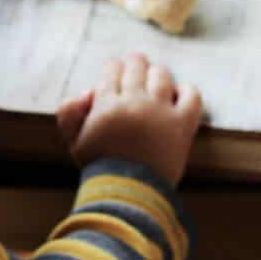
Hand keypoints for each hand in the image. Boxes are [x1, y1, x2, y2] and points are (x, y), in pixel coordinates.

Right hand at [56, 53, 202, 186]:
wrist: (130, 194)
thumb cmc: (101, 169)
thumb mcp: (74, 142)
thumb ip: (69, 112)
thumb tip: (89, 92)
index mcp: (107, 103)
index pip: (112, 69)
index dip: (114, 70)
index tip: (116, 77)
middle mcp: (134, 102)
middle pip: (137, 65)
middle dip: (135, 65)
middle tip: (136, 71)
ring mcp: (160, 111)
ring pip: (162, 74)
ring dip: (157, 74)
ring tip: (155, 82)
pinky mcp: (182, 124)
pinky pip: (191, 95)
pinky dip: (186, 90)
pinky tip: (178, 95)